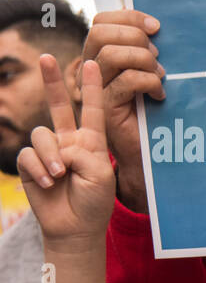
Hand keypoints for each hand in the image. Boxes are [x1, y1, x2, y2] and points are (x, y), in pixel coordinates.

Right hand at [16, 58, 116, 247]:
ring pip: (42, 135)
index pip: (93, 110)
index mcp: (92, 141)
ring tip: (60, 174)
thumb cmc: (95, 201)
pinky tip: (47, 182)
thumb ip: (82, 153)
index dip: (92, 87)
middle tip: (46, 56)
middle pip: (59, 106)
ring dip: (51, 155)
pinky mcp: (30, 163)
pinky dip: (39, 168)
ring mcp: (49, 151)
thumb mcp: (101, 174)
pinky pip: (29, 155)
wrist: (77, 226)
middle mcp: (69, 141)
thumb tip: (58, 146)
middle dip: (51, 81)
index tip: (92, 63)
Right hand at [80, 10, 164, 212]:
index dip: (128, 17)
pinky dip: (149, 82)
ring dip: (144, 60)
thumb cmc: (152, 115)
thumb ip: (147, 54)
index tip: (156, 26)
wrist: (146, 155)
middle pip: (101, 33)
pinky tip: (160, 95)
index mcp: (100, 58)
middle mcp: (90, 71)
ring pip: (111, 55)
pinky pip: (126, 81)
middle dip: (135, 37)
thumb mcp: (150, 76)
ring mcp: (93, 90)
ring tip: (161, 76)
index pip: (102, 22)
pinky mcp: (105, 108)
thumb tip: (159, 28)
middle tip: (158, 56)